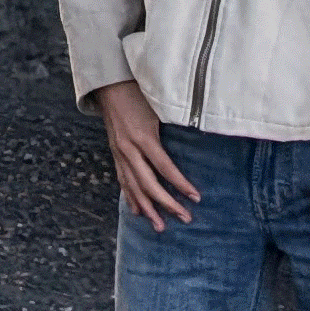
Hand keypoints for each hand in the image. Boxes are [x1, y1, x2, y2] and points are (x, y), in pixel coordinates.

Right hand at [95, 82, 198, 228]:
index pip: (164, 167)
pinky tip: (137, 211)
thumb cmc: (138, 93)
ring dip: (147, 209)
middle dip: (167, 203)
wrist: (109, 84)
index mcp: (142, 137)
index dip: (180, 184)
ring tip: (160, 226)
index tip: (196, 198)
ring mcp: (119, 152)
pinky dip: (130, 197)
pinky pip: (123, 180)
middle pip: (148, 184)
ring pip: (133, 187)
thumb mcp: (159, 107)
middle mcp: (128, 149)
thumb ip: (176, 123)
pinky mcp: (115, 153)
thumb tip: (200, 136)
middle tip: (185, 218)